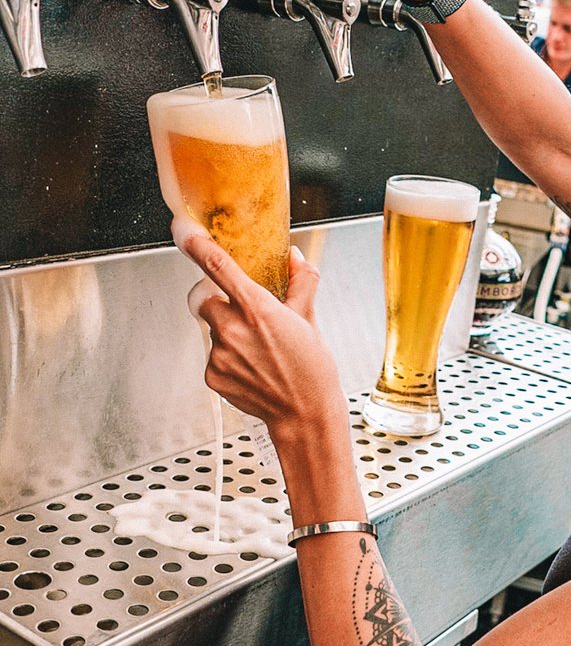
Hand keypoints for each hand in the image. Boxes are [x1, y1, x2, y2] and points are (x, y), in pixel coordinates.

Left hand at [179, 231, 344, 443]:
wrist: (304, 415)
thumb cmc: (311, 370)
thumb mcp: (309, 319)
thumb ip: (301, 283)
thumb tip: (296, 259)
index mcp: (257, 308)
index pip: (218, 266)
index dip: (196, 245)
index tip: (183, 230)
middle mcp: (232, 329)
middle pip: (204, 298)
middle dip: (218, 300)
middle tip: (243, 314)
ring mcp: (219, 355)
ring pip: (212, 329)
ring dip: (228, 332)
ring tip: (258, 351)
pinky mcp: (212, 376)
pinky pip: (212, 355)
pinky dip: (228, 357)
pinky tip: (251, 368)